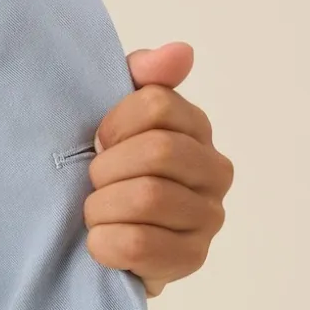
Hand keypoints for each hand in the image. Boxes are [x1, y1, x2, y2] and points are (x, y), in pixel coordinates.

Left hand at [84, 43, 233, 297]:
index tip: (99, 141)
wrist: (102, 231)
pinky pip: (141, 244)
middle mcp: (215, 170)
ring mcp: (208, 217)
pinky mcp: (192, 258)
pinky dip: (106, 242)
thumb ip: (142, 75)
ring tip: (96, 212)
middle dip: (108, 168)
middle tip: (95, 182)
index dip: (113, 124)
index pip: (156, 105)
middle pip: (157, 151)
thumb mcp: (114, 112)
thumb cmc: (109, 165)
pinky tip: (101, 241)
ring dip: (103, 206)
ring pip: (148, 198)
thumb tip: (181, 52)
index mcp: (196, 127)